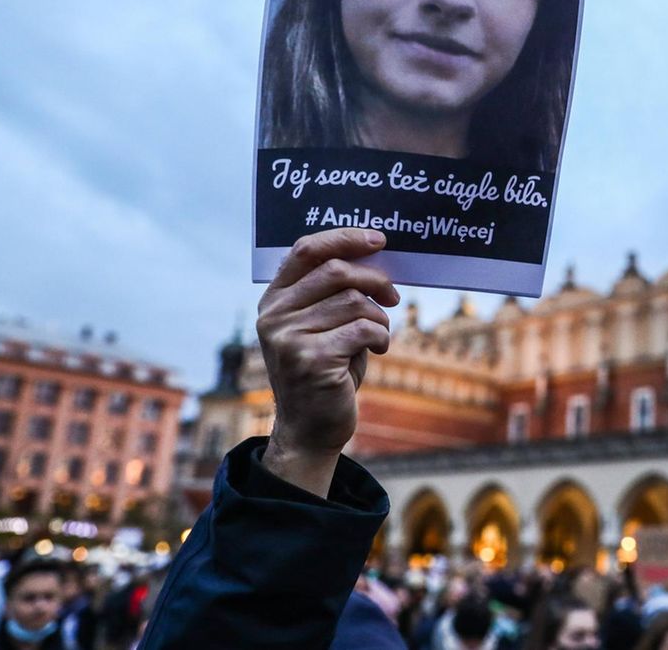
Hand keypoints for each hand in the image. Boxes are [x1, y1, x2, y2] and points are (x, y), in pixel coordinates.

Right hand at [255, 228, 399, 495]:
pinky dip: (380, 337)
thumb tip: (374, 253)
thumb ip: (333, 292)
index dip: (344, 238)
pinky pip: (363, 329)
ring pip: (354, 302)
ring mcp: (289, 338)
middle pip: (336, 272)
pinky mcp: (311, 359)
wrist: (311, 429)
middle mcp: (274, 316)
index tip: (378, 239)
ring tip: (377, 336)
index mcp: (274, 300)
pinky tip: (377, 350)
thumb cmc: (326, 370)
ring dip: (378, 318)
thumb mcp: (321, 325)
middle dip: (374, 280)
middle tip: (393, 296)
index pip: (306, 250)